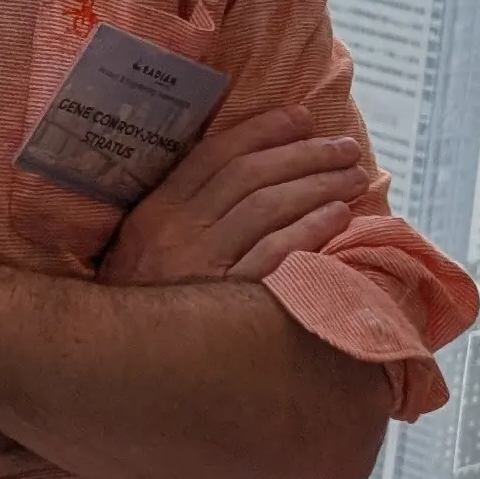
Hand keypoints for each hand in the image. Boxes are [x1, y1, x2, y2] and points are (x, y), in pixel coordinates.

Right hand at [102, 102, 365, 288]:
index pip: (213, 156)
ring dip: (318, 185)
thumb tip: (247, 172)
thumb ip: (185, 212)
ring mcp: (202, 268)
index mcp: (155, 214)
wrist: (126, 362)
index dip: (262, 130)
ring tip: (353, 177)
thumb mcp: (146, 248)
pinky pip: (277, 255)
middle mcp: (176, 235)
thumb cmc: (149, 303)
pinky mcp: (228, 303)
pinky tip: (338, 216)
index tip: (301, 117)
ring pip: (268, 208)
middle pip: (249, 177)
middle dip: (304, 154)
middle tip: (345, 147)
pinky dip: (311, 229)